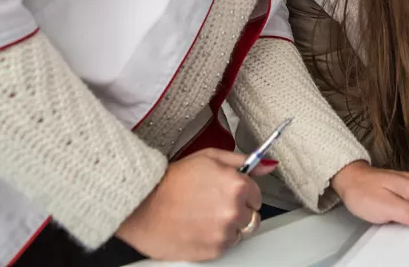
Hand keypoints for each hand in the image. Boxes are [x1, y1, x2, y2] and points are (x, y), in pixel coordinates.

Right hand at [116, 148, 277, 260]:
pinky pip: (224, 247)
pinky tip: (197, 227)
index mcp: (237, 186)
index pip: (257, 196)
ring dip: (227, 227)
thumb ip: (241, 161)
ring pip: (238, 233)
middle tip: (214, 205)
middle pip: (250, 216)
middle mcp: (234, 211)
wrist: (142, 205)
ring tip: (203, 216)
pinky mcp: (212, 251)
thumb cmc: (171, 181)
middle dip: (237, 211)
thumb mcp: (208, 157)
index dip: (243, 194)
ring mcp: (224, 233)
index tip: (230, 194)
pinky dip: (214, 240)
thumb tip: (266, 166)